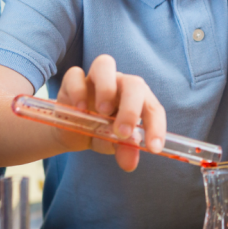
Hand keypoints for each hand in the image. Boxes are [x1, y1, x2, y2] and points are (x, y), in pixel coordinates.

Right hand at [55, 54, 165, 171]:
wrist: (71, 131)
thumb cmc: (100, 132)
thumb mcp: (112, 144)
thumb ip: (123, 150)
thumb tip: (129, 163)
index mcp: (137, 100)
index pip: (153, 108)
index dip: (156, 127)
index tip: (153, 148)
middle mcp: (119, 85)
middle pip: (133, 83)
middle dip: (131, 108)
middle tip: (123, 132)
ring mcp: (96, 79)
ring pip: (105, 64)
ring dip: (106, 88)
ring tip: (102, 111)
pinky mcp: (73, 81)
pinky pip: (75, 75)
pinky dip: (78, 90)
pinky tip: (78, 110)